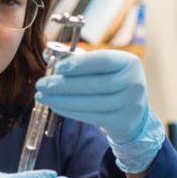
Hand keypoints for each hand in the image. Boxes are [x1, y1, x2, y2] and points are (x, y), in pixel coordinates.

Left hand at [35, 50, 164, 173]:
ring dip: (62, 99)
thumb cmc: (111, 85)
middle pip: (95, 83)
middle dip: (63, 84)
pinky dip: (69, 111)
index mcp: (129, 62)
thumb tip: (48, 55)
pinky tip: (55, 106)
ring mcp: (131, 104)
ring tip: (42, 96)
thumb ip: (79, 62)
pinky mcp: (122, 122)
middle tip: (41, 84)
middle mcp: (134, 82)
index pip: (103, 61)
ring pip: (91, 102)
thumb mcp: (102, 70)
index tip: (57, 67)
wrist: (133, 116)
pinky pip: (91, 116)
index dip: (79, 64)